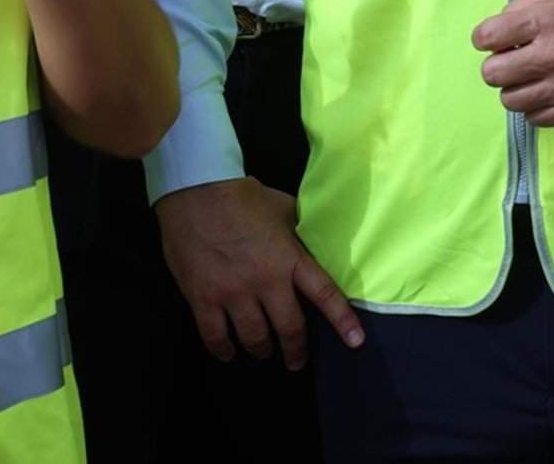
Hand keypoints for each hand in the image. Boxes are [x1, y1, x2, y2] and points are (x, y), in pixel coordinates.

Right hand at [154, 178, 363, 368]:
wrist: (198, 192)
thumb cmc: (245, 198)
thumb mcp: (285, 211)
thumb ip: (301, 233)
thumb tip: (317, 240)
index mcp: (290, 259)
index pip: (324, 295)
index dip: (342, 321)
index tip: (355, 341)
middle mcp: (265, 281)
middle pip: (288, 328)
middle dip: (295, 350)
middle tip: (296, 361)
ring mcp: (233, 292)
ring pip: (253, 337)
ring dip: (261, 349)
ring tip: (264, 352)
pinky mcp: (203, 298)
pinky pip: (215, 336)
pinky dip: (223, 349)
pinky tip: (229, 353)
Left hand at [473, 0, 553, 126]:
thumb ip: (520, 8)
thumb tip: (495, 34)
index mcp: (543, 21)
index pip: (484, 38)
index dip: (487, 37)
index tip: (499, 38)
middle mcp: (550, 56)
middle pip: (491, 74)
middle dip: (499, 63)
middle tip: (516, 58)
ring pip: (509, 100)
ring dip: (516, 87)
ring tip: (533, 76)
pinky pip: (533, 118)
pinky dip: (535, 105)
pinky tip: (547, 90)